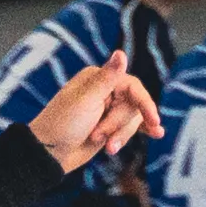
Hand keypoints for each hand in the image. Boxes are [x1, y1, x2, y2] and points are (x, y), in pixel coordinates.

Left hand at [31, 52, 160, 173]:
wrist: (49, 153)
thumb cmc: (62, 125)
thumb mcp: (86, 101)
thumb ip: (107, 78)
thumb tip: (121, 53)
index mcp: (97, 78)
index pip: (133, 86)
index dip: (145, 104)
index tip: (154, 121)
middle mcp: (105, 91)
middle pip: (133, 107)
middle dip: (119, 125)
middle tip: (98, 135)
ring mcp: (108, 109)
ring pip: (132, 121)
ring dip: (120, 136)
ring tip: (105, 147)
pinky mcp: (110, 126)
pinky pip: (132, 127)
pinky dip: (143, 131)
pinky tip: (156, 134)